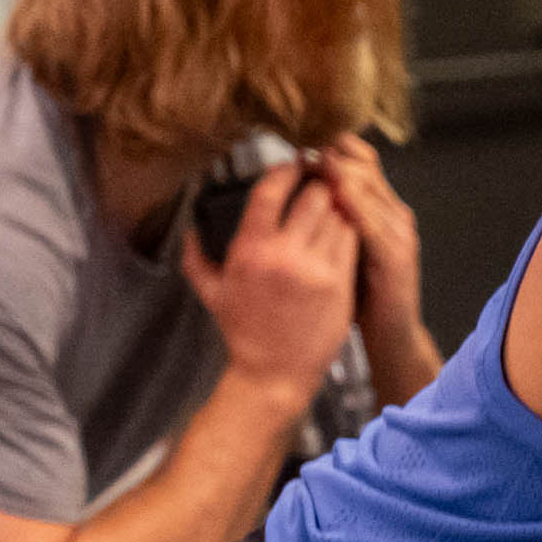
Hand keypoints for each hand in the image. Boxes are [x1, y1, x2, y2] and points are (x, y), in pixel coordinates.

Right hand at [178, 162, 359, 402]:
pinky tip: (344, 232)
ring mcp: (316, 269)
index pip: (271, 190)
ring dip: (337, 207)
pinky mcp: (340, 284)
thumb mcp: (212, 293)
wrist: (273, 375)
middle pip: (314, 196)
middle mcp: (283, 255)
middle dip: (319, 185)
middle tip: (320, 183)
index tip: (294, 166)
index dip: (286, 170)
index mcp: (250, 250)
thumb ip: (196, 258)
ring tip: (333, 207)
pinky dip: (350, 231)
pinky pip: (352, 241)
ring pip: (338, 215)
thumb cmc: (244, 334)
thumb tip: (189, 230)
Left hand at [314, 135, 428, 352]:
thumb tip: (292, 193)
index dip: (332, 150)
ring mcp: (398, 233)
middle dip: (333, 158)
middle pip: (365, 167)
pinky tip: (336, 197)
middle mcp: (393, 214)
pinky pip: (373, 223)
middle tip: (305, 152)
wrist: (390, 337)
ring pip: (371, 188)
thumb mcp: (341, 250)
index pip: (361, 161)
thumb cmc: (361, 297)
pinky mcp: (396, 256)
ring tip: (319, 164)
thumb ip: (326, 220)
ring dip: (342, 174)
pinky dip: (355, 206)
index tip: (301, 148)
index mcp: (380, 209)